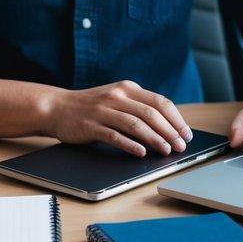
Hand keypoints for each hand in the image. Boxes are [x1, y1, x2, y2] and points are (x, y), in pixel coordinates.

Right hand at [43, 80, 192, 156]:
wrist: (56, 108)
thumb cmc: (91, 107)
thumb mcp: (116, 98)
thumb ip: (137, 107)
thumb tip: (168, 128)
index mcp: (127, 88)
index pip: (160, 102)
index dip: (176, 119)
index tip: (186, 134)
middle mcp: (116, 96)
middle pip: (151, 113)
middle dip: (170, 132)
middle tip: (180, 146)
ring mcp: (103, 110)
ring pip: (135, 124)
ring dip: (155, 139)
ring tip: (166, 151)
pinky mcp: (91, 125)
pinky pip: (115, 135)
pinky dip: (130, 145)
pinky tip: (141, 153)